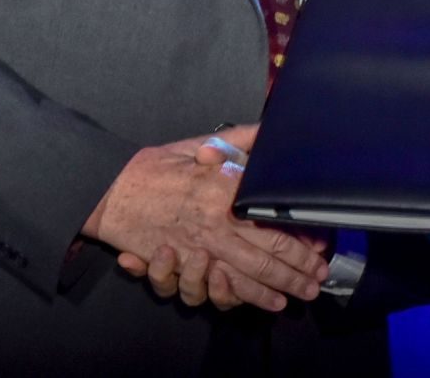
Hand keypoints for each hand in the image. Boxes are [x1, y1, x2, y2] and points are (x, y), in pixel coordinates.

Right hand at [93, 125, 324, 311]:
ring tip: (299, 293)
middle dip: (299, 269)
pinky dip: (243, 297)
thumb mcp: (197, 145)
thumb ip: (236, 141)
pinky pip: (219, 289)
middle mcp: (216, 222)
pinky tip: (264, 300)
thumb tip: (267, 129)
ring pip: (249, 276)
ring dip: (279, 287)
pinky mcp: (182, 265)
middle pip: (269, 253)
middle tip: (319, 278)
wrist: (110, 190)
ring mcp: (199, 248)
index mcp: (224, 189)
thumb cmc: (155, 167)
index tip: (320, 244)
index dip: (300, 236)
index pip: (272, 219)